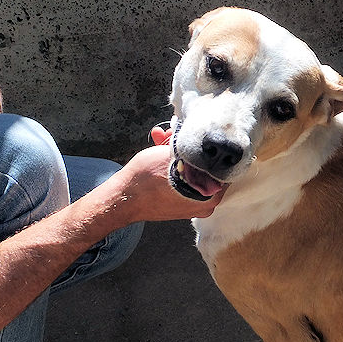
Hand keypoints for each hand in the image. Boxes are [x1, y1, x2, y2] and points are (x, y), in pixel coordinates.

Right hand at [105, 145, 223, 222]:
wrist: (123, 200)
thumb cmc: (146, 181)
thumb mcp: (172, 157)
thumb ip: (190, 150)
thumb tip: (197, 139)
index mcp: (211, 197)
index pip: (220, 168)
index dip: (205, 149)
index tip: (196, 136)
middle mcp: (205, 205)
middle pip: (201, 169)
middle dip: (187, 149)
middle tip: (174, 134)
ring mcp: (191, 207)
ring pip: (189, 174)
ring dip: (176, 156)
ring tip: (162, 138)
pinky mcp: (178, 205)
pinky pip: (181, 182)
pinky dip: (172, 168)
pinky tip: (159, 151)